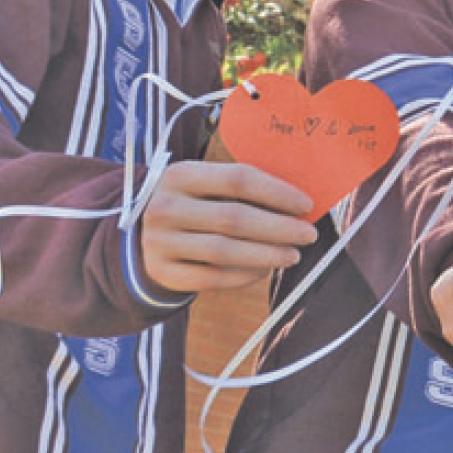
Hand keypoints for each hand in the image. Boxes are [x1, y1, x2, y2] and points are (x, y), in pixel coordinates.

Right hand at [138, 161, 315, 294]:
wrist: (143, 233)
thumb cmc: (194, 203)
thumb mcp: (206, 184)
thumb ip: (245, 188)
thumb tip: (300, 203)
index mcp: (179, 174)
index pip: (238, 178)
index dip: (277, 192)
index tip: (307, 205)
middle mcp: (164, 207)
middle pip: (234, 218)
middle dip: (279, 228)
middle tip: (308, 235)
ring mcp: (159, 242)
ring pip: (224, 251)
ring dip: (266, 254)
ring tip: (293, 255)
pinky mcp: (162, 272)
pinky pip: (212, 278)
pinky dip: (244, 276)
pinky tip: (264, 269)